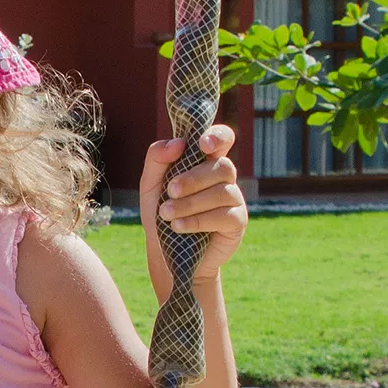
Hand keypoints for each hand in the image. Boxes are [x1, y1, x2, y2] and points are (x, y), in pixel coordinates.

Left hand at [140, 122, 246, 292]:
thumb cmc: (160, 212)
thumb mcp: (150, 185)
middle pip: (222, 166)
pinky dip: (199, 220)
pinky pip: (225, 216)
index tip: (202, 144)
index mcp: (205, 162)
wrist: (165, 251)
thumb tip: (177, 143)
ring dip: (191, 203)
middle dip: (194, 178)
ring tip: (166, 214)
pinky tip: (179, 226)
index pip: (223, 139)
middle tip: (170, 191)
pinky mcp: (237, 222)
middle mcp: (224, 178)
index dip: (218, 136)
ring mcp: (234, 199)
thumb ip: (157, 159)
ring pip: (222, 192)